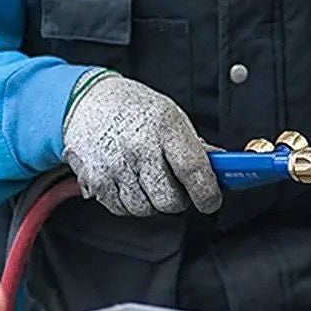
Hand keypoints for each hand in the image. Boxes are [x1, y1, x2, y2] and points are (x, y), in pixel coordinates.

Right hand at [62, 71, 221, 216]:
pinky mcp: (95, 180)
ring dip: (152, 202)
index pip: (192, 170)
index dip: (207, 193)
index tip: (211, 201)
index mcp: (165, 127)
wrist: (89, 100)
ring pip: (144, 209)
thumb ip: (195, 146)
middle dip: (178, 200)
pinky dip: (130, 202)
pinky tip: (131, 181)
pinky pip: (121, 209)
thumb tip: (221, 169)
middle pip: (168, 200)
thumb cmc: (135, 108)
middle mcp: (139, 147)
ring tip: (150, 179)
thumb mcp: (173, 117)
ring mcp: (115, 165)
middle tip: (177, 186)